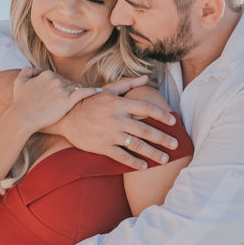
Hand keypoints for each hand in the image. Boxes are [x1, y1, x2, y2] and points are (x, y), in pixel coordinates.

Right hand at [5, 67, 101, 133]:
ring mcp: (63, 90)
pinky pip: (84, 93)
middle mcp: (56, 79)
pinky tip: (100, 92)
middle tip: (61, 102)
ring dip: (75, 93)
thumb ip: (27, 70)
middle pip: (68, 82)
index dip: (58, 86)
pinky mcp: (68, 101)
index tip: (55, 95)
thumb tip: (36, 69)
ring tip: (75, 101)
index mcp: (47, 73)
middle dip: (66, 91)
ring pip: (75, 88)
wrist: (23, 117)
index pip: (58, 77)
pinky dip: (92, 91)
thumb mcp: (20, 81)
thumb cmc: (20, 101)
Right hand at [62, 77, 178, 169]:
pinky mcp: (102, 146)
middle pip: (145, 129)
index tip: (173, 121)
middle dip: (163, 138)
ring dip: (153, 153)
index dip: (161, 114)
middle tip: (176, 144)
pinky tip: (144, 166)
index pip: (146, 108)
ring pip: (136, 145)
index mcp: (119, 104)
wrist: (67, 117)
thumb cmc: (90, 102)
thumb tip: (147, 78)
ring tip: (165, 159)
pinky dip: (134, 162)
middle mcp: (116, 119)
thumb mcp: (108, 89)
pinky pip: (121, 156)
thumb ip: (128, 83)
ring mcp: (110, 134)